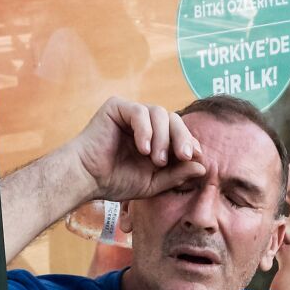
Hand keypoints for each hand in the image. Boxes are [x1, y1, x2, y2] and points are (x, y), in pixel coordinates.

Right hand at [73, 97, 205, 201]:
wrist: (86, 179)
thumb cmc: (115, 181)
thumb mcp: (153, 183)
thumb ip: (177, 175)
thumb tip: (203, 167)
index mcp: (155, 137)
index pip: (179, 133)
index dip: (190, 142)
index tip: (196, 157)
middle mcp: (144, 122)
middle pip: (173, 119)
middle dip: (183, 137)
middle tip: (184, 155)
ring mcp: (131, 113)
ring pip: (159, 113)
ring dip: (162, 138)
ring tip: (156, 160)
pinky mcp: (117, 107)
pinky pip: (139, 112)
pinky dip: (145, 130)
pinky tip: (142, 149)